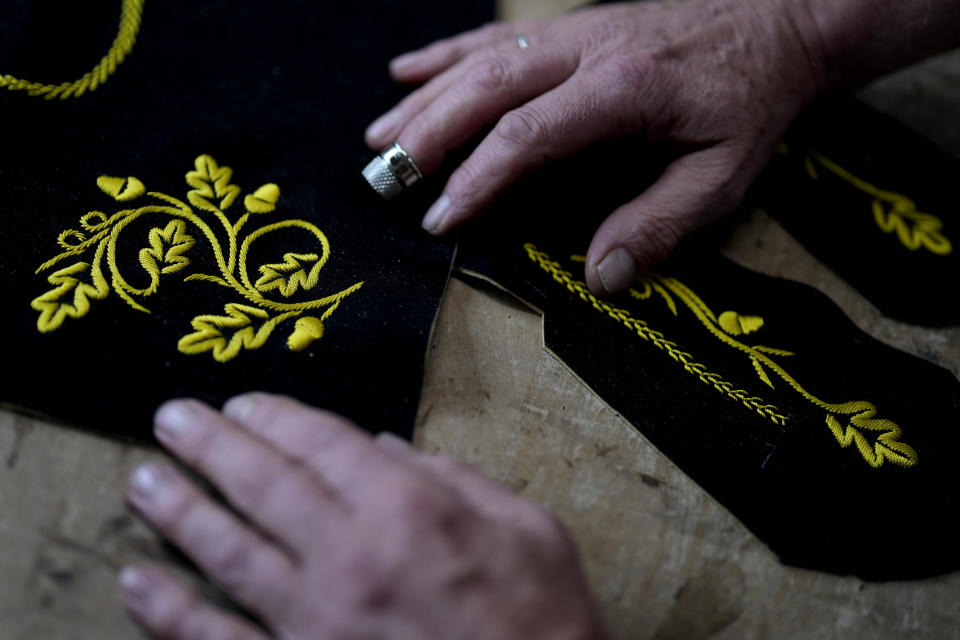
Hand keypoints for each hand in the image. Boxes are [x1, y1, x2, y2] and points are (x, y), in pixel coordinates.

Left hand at [121, 394, 606, 639]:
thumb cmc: (544, 620)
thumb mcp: (528, 526)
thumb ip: (455, 478)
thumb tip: (385, 448)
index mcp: (410, 508)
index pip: (323, 444)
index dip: (277, 416)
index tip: (245, 402)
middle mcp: (351, 555)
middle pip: (262, 484)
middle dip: (211, 444)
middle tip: (172, 418)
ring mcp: (317, 618)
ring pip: (228, 551)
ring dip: (179, 510)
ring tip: (144, 478)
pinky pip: (219, 639)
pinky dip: (171, 612)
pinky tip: (138, 582)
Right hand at [365, 0, 823, 293]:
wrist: (778, 23)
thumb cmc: (751, 102)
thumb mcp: (723, 174)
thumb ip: (660, 224)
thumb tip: (601, 278)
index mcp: (622, 90)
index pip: (527, 136)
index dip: (476, 180)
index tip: (440, 218)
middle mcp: (586, 52)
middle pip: (485, 89)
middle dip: (426, 136)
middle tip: (384, 181)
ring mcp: (573, 32)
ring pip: (479, 61)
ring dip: (422, 99)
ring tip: (376, 139)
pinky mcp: (570, 26)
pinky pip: (493, 37)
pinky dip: (444, 54)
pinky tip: (405, 71)